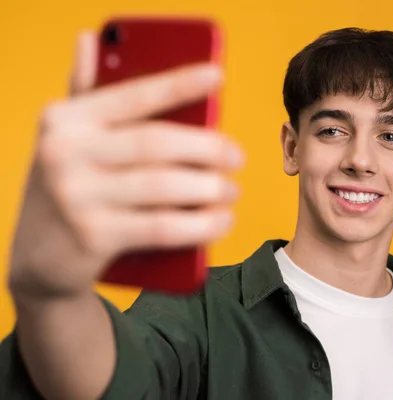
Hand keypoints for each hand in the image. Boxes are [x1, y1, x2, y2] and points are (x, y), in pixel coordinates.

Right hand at [8, 31, 242, 299]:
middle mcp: (65, 153)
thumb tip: (89, 38)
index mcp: (66, 119)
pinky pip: (162, 227)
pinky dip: (200, 225)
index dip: (178, 84)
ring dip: (210, 189)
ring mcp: (76, 196)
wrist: (38, 257)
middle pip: (157, 143)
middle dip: (208, 149)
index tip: (218, 76)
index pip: (133, 96)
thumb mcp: (70, 139)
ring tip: (231, 192)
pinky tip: (222, 221)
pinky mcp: (92, 237)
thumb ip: (85, 93)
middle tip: (237, 158)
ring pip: (164, 186)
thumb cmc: (72, 186)